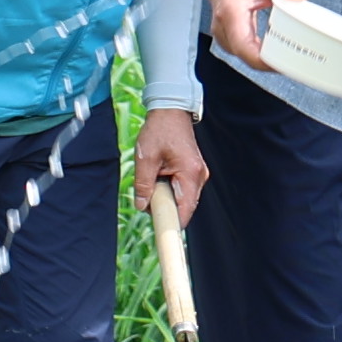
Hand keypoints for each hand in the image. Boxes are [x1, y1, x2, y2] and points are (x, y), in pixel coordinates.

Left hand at [138, 107, 207, 225]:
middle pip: (184, 207)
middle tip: (147, 195)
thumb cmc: (159, 131)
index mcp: (190, 174)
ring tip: (153, 179)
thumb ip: (143, 184)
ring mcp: (198, 175)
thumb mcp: (146, 157)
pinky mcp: (193, 173)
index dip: (173, 223)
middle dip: (165, 207)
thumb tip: (142, 206)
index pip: (185, 210)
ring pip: (182, 199)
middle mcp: (199, 177)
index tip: (160, 229)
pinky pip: (182, 190)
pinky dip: (169, 189)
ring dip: (166, 197)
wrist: (171, 112)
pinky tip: (159, 176)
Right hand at [199, 0, 308, 75]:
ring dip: (265, 60)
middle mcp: (223, 29)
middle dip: (271, 64)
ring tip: (288, 58)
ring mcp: (223, 36)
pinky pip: (244, 53)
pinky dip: (260, 55)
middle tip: (294, 62)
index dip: (265, 62)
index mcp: (231, 15)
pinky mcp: (227, 38)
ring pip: (245, 58)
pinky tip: (275, 52)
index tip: (284, 63)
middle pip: (247, 58)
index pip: (245, 49)